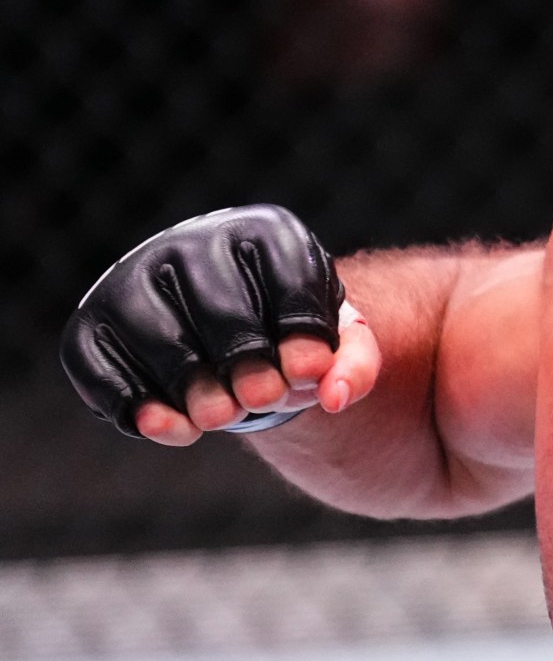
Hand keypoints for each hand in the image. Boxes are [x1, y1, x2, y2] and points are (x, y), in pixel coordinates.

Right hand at [60, 205, 382, 443]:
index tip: (306, 373)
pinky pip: (102, 371)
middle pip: (222, 314)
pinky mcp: (89, 326)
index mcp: (266, 231)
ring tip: (224, 417)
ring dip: (196, 393)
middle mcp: (192, 242)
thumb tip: (334, 396)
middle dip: (248, 370)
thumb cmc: (289, 328)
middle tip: (264, 400)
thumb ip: (354, 364)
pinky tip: (176, 428)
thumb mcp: (336, 338)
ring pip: (159, 341)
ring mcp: (131, 279)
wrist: (228, 322)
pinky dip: (140, 409)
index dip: (301, 337)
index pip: (290, 283)